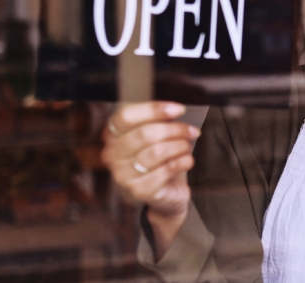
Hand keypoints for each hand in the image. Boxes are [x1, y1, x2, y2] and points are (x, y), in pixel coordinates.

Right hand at [101, 101, 198, 220]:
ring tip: (188, 146)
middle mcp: (113, 156)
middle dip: (174, 129)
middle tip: (192, 131)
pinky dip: (182, 162)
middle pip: (144, 134)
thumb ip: (158, 123)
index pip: (126, 117)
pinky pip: (165, 170)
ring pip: (156, 152)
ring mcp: (124, 176)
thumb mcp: (155, 138)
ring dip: (179, 146)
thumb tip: (175, 110)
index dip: (153, 110)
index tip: (179, 109)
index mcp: (113, 136)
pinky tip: (188, 160)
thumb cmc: (160, 161)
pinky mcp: (140, 191)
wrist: (165, 194)